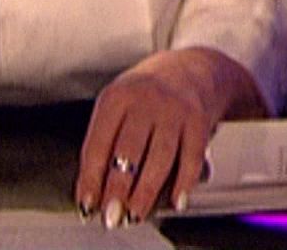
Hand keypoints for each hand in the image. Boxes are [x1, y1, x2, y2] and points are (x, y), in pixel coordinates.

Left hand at [77, 49, 243, 226]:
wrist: (190, 70)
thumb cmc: (146, 96)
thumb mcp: (118, 105)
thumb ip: (104, 141)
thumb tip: (92, 189)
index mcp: (116, 97)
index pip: (99, 143)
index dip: (92, 178)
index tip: (87, 204)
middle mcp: (145, 100)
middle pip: (128, 152)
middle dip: (118, 189)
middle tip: (111, 216)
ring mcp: (174, 110)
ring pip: (159, 159)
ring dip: (146, 192)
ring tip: (135, 214)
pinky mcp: (199, 122)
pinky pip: (191, 159)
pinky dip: (183, 183)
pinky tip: (175, 201)